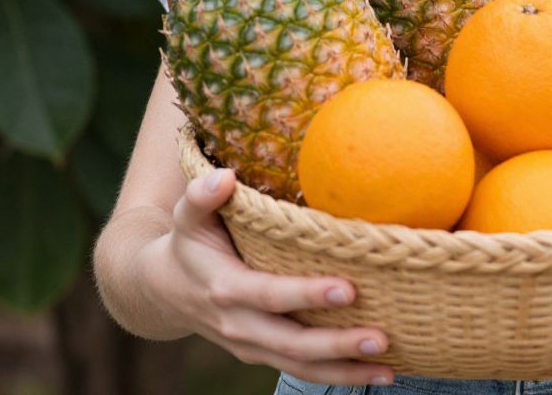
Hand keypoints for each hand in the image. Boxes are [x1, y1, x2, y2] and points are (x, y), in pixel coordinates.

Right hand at [140, 168, 394, 385]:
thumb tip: (224, 176)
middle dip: (337, 344)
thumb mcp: (186, 216)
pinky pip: (301, 370)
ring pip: (299, 366)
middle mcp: (238, 325)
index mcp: (224, 288)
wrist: (162, 290)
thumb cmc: (187, 241)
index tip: (348, 289)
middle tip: (382, 337)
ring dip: (345, 370)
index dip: (307, 294)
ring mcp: (251, 345)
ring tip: (389, 369)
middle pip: (291, 343)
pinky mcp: (262, 353)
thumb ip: (201, 195)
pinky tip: (378, 373)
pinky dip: (338, 375)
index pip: (270, 295)